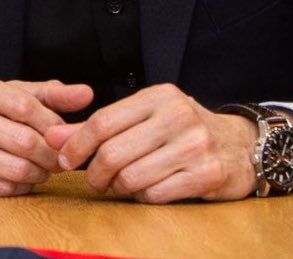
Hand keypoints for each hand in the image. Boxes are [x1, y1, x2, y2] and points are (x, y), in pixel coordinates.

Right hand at [0, 72, 92, 195]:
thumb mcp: (10, 95)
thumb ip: (50, 94)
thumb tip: (87, 94)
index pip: (25, 105)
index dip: (51, 124)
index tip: (65, 135)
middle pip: (22, 140)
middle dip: (49, 154)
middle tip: (61, 159)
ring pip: (13, 167)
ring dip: (38, 173)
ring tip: (44, 170)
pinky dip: (19, 188)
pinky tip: (24, 181)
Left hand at [44, 83, 258, 202]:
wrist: (240, 145)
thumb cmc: (183, 129)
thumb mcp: (145, 116)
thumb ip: (100, 126)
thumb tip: (53, 138)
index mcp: (158, 95)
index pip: (104, 120)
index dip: (77, 143)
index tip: (64, 160)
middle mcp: (177, 116)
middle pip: (113, 152)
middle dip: (95, 174)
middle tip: (95, 181)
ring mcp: (194, 145)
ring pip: (132, 177)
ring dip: (119, 188)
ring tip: (122, 184)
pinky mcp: (206, 175)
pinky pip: (155, 195)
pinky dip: (143, 198)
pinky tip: (148, 189)